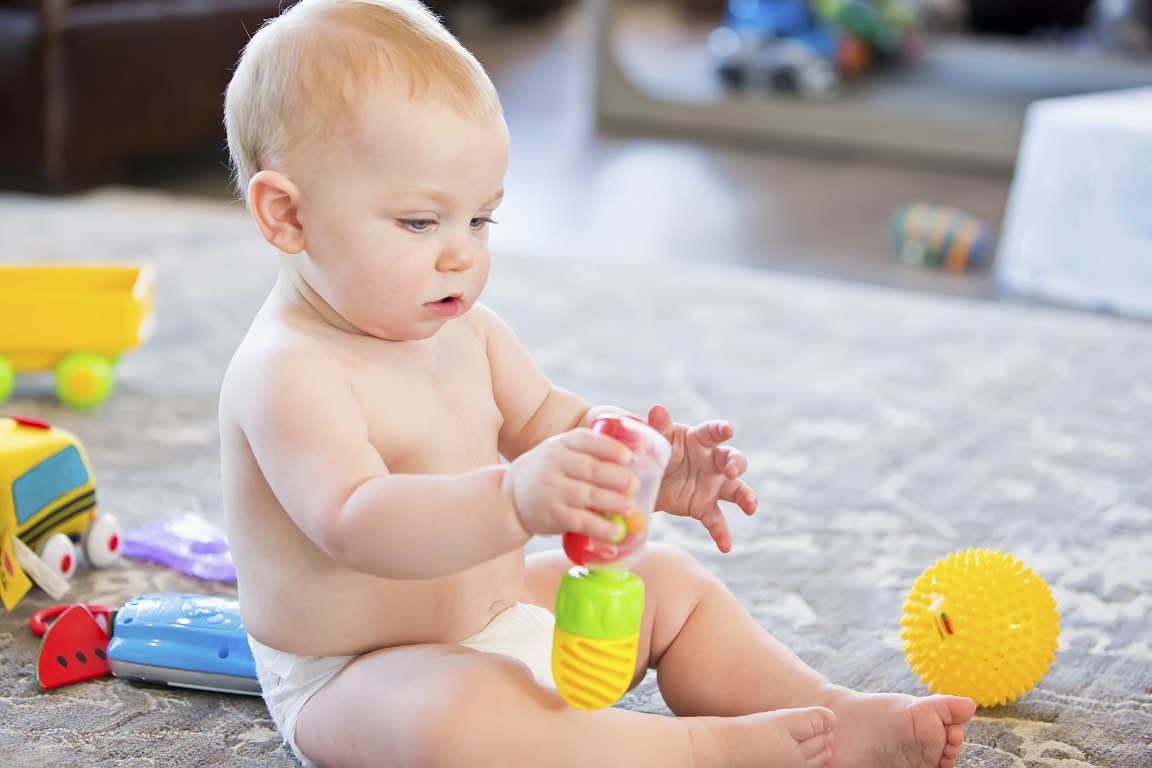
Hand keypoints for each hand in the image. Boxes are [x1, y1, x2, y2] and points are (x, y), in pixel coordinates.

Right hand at [506, 429, 636, 540]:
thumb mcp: (559, 452)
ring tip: (631, 507)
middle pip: (591, 469)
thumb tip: (632, 458)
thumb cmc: (546, 473)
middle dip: (617, 477)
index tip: (629, 457)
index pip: (586, 440)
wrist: (508, 498)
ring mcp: (552, 490)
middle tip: (635, 485)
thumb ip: (587, 452)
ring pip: (587, 495)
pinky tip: (615, 531)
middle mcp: (554, 464)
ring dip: (613, 502)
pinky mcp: (552, 515)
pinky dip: (600, 527)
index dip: (610, 448)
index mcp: (561, 444)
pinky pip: (580, 521)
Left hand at [646, 404, 757, 552]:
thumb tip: (656, 408)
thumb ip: (660, 427)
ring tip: (750, 507)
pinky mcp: (705, 507)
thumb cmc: (659, 451)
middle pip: (733, 460)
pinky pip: (717, 521)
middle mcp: (713, 462)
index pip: (714, 432)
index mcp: (700, 440)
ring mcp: (713, 486)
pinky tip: (725, 546)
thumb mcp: (658, 440)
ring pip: (737, 490)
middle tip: (732, 470)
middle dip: (737, 464)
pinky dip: (722, 533)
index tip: (727, 429)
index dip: (721, 430)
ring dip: (746, 497)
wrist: (649, 479)